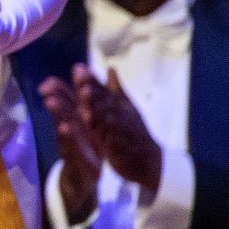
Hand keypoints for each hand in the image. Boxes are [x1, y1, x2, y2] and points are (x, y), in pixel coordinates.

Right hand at [39, 75, 102, 223]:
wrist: (86, 177)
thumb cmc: (89, 146)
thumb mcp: (92, 124)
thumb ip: (90, 103)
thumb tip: (94, 82)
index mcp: (78, 118)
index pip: (69, 99)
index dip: (63, 86)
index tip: (60, 72)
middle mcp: (71, 127)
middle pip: (62, 109)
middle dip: (56, 96)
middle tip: (48, 83)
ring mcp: (70, 142)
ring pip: (63, 125)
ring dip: (57, 114)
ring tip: (50, 101)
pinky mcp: (74, 157)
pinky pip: (70, 146)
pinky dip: (66, 137)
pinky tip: (63, 128)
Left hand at [78, 65, 163, 197]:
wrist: (149, 161)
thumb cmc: (135, 131)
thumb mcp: (127, 108)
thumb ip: (115, 89)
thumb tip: (110, 67)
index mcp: (121, 106)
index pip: (104, 90)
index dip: (92, 81)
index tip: (78, 69)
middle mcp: (123, 117)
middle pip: (107, 104)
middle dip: (95, 96)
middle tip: (83, 88)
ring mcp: (123, 133)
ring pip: (110, 124)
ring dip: (99, 116)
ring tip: (86, 112)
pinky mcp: (121, 151)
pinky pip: (113, 144)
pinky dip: (106, 140)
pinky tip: (97, 136)